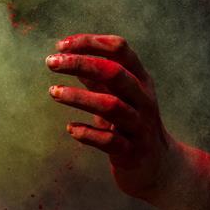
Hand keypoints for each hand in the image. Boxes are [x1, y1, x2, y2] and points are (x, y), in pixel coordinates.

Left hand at [46, 34, 174, 199]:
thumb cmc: (132, 124)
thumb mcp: (119, 95)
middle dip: (81, 63)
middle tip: (51, 62)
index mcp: (141, 79)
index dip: (89, 42)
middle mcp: (143, 99)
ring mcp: (139, 125)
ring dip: (79, 97)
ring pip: (111, 105)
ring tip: (53, 92)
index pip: (118, 49)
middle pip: (114, 72)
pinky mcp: (132, 152)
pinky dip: (88, 133)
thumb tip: (67, 55)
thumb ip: (97, 76)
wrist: (159, 167)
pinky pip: (109, 141)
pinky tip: (71, 128)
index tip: (61, 45)